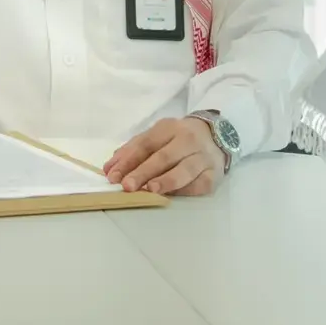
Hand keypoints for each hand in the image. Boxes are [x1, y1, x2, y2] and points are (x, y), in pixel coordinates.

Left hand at [103, 117, 224, 195]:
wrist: (216, 136)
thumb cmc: (177, 139)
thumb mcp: (156, 136)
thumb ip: (132, 150)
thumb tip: (109, 168)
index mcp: (169, 128)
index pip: (145, 144)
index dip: (128, 160)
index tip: (113, 176)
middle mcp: (188, 140)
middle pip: (163, 157)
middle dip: (143, 172)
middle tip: (127, 186)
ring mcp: (203, 157)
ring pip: (184, 170)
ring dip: (166, 181)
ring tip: (150, 190)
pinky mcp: (214, 175)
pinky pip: (199, 185)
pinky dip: (184, 191)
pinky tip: (171, 196)